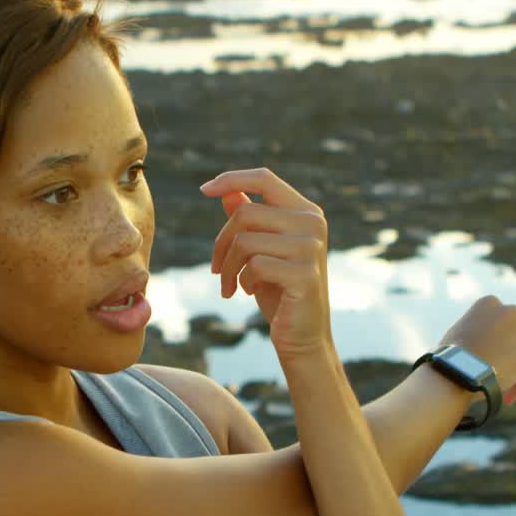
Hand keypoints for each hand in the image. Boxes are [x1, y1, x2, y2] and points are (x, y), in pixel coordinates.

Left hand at [200, 168, 332, 361]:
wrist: (303, 337)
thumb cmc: (279, 292)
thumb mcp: (260, 253)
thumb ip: (250, 221)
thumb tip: (227, 192)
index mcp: (306, 211)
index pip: (265, 179)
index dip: (231, 178)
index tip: (203, 190)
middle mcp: (313, 223)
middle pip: (245, 213)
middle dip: (221, 243)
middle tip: (215, 269)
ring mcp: (311, 247)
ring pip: (245, 240)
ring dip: (227, 267)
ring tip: (230, 285)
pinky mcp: (305, 274)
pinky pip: (254, 265)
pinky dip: (243, 281)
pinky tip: (249, 292)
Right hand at [436, 295, 515, 404]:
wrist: (458, 369)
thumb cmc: (450, 353)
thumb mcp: (459, 332)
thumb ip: (477, 331)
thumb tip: (482, 344)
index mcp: (489, 302)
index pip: (496, 319)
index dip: (492, 336)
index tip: (485, 349)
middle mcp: (510, 312)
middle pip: (512, 332)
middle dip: (506, 347)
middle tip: (495, 365)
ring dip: (512, 365)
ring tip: (498, 384)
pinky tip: (506, 397)